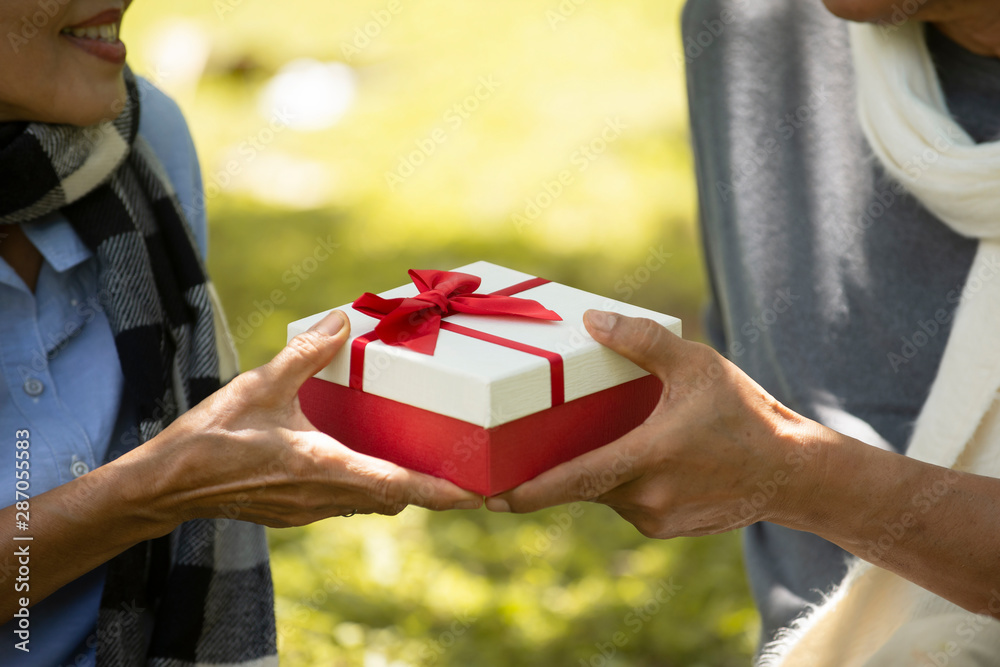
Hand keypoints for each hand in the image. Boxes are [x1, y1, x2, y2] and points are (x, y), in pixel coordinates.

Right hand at [131, 310, 482, 530]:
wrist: (165, 485)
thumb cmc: (211, 437)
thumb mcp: (261, 385)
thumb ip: (307, 353)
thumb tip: (343, 320)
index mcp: (325, 466)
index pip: (399, 486)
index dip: (441, 491)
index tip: (476, 493)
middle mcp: (324, 496)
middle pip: (392, 500)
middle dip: (425, 488)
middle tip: (452, 465)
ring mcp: (307, 510)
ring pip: (368, 504)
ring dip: (393, 486)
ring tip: (414, 458)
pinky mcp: (292, 512)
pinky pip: (342, 503)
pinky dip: (362, 486)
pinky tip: (355, 458)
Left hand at [485, 310, 817, 537]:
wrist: (794, 473)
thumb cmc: (745, 414)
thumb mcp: (697, 365)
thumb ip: (643, 341)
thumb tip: (592, 318)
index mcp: (649, 458)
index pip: (576, 479)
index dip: (530, 490)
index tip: (492, 497)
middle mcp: (647, 496)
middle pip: (583, 484)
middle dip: (552, 473)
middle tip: (518, 455)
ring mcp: (656, 518)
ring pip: (604, 493)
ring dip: (596, 470)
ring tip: (613, 437)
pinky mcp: (666, 528)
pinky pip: (627, 502)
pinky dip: (622, 481)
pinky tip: (643, 457)